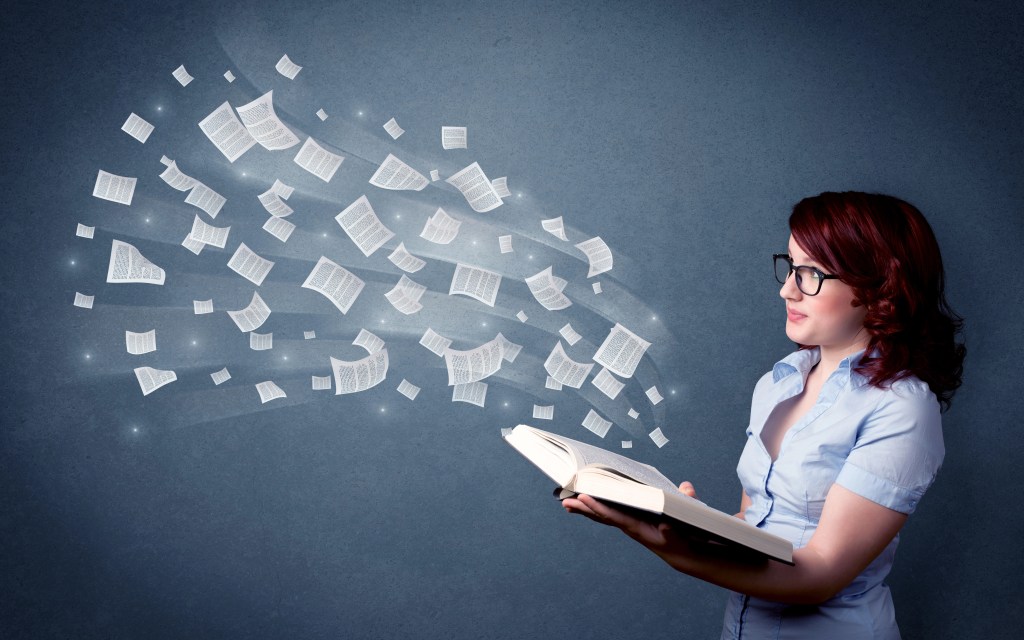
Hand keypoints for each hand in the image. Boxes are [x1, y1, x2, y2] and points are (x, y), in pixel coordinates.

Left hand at [561, 481, 698, 551]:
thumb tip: (686, 490)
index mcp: (636, 528)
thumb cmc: (679, 540)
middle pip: (601, 515)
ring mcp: (627, 523)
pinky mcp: (630, 521)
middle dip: (583, 508)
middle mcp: (628, 525)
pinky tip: (586, 504)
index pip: (613, 515)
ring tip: (567, 502)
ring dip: (585, 508)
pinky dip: (596, 508)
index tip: (583, 498)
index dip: (597, 506)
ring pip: (602, 514)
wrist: (679, 552)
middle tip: (565, 501)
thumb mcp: (681, 531)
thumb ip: (680, 514)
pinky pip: (609, 513)